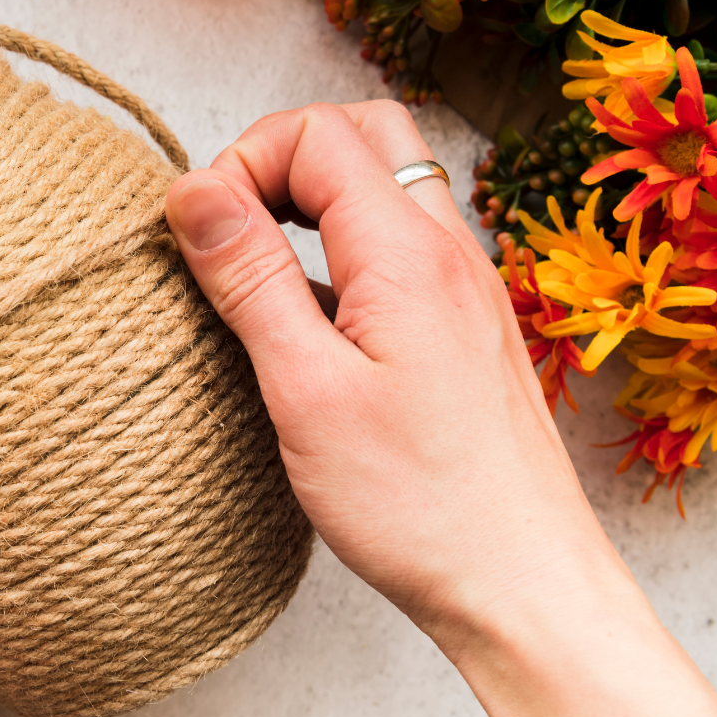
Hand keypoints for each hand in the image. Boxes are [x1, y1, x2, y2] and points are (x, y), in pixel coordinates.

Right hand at [166, 103, 716, 716]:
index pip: (316, 132)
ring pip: (391, 186)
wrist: (522, 583)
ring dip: (317, 199)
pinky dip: (348, 247)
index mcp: (408, 254)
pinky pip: (406, 246)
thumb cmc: (418, 506)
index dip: (242, 161)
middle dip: (284, 157)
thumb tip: (194, 185)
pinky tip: (317, 320)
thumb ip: (249, 277)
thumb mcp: (305, 389)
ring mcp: (468, 289)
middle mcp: (451, 252)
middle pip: (366, 134)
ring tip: (262, 269)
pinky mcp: (468, 329)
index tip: (200, 235)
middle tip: (232, 228)